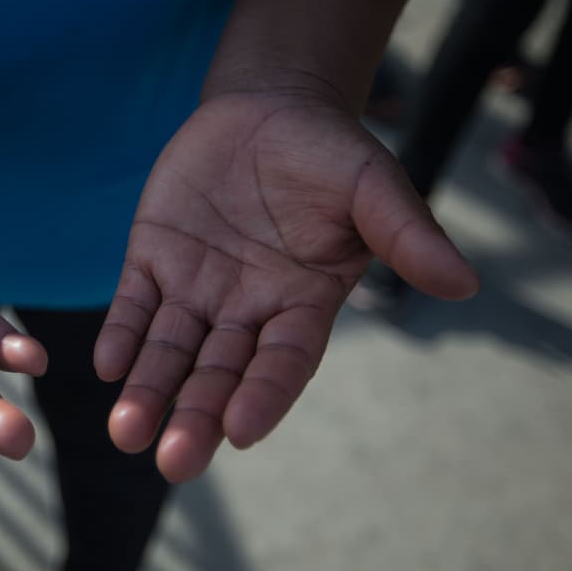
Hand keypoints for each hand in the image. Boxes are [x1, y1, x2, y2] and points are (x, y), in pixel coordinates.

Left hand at [96, 89, 476, 481]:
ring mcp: (197, 287)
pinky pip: (134, 303)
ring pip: (170, 349)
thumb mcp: (373, 186)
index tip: (241, 431)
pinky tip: (107, 364)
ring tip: (126, 432)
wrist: (269, 107)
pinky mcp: (154, 258)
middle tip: (173, 463)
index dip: (263, 395)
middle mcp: (246, 309)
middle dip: (196, 415)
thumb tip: (464, 283)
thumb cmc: (330, 154)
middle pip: (219, 372)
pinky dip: (122, 333)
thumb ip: (407, 234)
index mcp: (302, 304)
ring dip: (148, 390)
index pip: (282, 362)